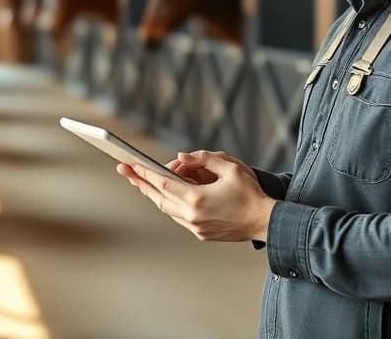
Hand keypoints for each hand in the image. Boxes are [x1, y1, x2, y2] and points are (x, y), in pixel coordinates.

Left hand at [115, 150, 274, 242]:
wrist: (265, 221)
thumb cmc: (251, 193)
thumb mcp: (230, 167)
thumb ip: (203, 158)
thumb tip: (181, 156)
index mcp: (197, 199)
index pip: (162, 184)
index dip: (145, 174)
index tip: (130, 165)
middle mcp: (192, 216)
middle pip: (158, 197)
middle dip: (141, 183)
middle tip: (125, 171)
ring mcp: (195, 227)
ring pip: (166, 208)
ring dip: (155, 194)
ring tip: (142, 180)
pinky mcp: (200, 233)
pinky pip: (178, 216)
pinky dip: (170, 203)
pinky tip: (167, 193)